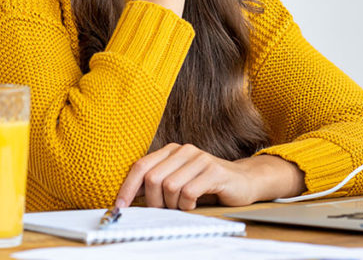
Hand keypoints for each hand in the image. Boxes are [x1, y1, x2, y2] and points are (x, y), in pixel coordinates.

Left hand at [115, 143, 304, 210]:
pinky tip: (194, 205)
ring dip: (173, 205)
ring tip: (182, 207)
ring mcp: (200, 159)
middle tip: (163, 212)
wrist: (243, 182)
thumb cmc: (207, 185)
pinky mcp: (214, 171)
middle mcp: (184, 150)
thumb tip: (127, 198)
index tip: (119, 207)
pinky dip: (187, 205)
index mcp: (171, 151)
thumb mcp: (178, 182)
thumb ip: (156, 185)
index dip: (127, 188)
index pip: (140, 166)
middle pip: (152, 178)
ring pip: (169, 187)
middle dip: (153, 202)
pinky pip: (188, 192)